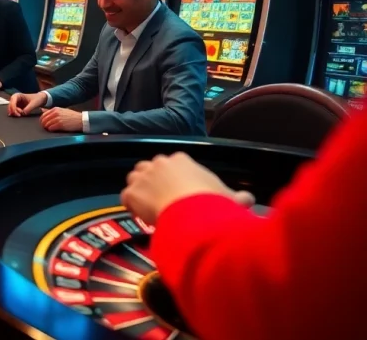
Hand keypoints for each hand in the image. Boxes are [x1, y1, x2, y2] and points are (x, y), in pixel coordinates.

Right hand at [8, 92, 46, 116]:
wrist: (40, 99)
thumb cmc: (37, 99)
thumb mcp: (34, 103)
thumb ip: (28, 108)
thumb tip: (23, 113)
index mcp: (18, 95)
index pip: (12, 101)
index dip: (13, 107)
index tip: (17, 113)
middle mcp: (16, 99)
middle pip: (10, 105)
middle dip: (14, 111)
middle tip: (19, 115)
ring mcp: (16, 103)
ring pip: (11, 109)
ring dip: (14, 113)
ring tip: (20, 115)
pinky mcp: (18, 107)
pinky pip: (14, 111)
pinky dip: (15, 114)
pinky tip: (18, 115)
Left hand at [39, 107, 83, 131]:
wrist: (80, 120)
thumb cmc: (71, 116)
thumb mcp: (61, 110)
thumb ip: (51, 111)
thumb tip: (42, 110)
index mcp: (55, 109)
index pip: (43, 115)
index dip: (42, 120)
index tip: (43, 123)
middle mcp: (56, 113)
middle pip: (44, 120)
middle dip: (43, 124)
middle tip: (45, 127)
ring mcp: (58, 119)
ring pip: (46, 124)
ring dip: (47, 128)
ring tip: (50, 128)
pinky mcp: (60, 124)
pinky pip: (51, 128)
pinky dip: (51, 130)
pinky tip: (54, 129)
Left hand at [121, 152, 254, 224]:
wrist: (191, 211)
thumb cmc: (212, 202)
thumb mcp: (229, 197)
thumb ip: (238, 197)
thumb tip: (249, 200)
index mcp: (181, 159)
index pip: (171, 164)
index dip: (171, 179)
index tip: (176, 193)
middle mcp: (159, 163)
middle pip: (149, 168)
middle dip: (153, 182)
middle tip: (161, 200)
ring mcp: (143, 176)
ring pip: (134, 179)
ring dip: (139, 191)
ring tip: (149, 206)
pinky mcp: (132, 191)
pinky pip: (126, 197)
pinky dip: (131, 206)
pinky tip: (140, 215)